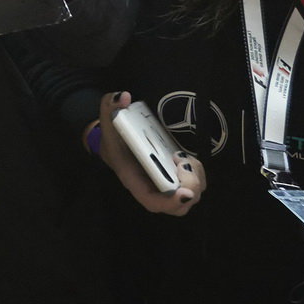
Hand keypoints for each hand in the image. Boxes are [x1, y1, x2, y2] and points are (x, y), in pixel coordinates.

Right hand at [93, 91, 203, 214]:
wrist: (113, 141)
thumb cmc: (112, 134)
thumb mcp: (107, 117)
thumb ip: (111, 104)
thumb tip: (124, 96)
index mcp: (133, 178)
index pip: (151, 200)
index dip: (170, 202)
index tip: (185, 193)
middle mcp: (150, 186)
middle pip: (176, 206)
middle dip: (190, 188)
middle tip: (183, 162)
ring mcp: (163, 184)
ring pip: (189, 197)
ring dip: (195, 179)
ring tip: (182, 157)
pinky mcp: (173, 178)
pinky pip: (192, 185)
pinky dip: (195, 174)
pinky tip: (185, 157)